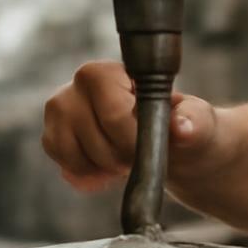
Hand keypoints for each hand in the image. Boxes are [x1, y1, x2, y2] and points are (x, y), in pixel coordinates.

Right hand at [42, 61, 220, 192]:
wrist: (170, 142)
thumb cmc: (182, 124)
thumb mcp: (196, 121)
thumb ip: (192, 121)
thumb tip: (181, 127)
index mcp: (109, 71)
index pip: (114, 116)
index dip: (134, 142)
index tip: (149, 147)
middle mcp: (76, 84)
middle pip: (97, 143)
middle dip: (124, 158)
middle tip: (140, 152)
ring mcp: (59, 111)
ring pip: (80, 160)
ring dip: (108, 168)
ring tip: (126, 155)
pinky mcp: (52, 138)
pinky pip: (70, 170)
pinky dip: (93, 176)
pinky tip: (110, 164)